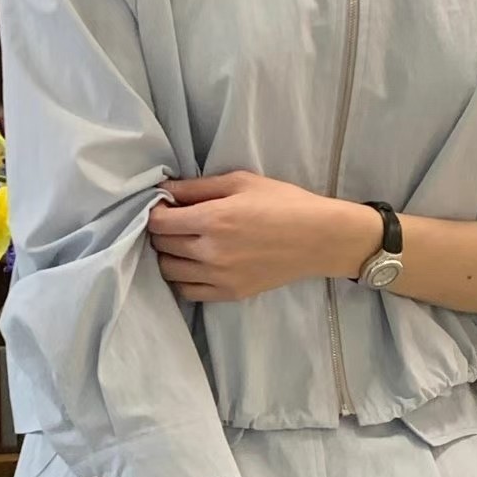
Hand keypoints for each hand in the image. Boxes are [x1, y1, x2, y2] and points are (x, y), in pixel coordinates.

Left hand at [148, 170, 382, 299]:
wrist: (319, 238)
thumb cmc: (284, 203)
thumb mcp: (241, 182)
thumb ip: (198, 187)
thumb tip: (164, 190)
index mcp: (213, 219)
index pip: (159, 221)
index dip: (156, 211)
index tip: (166, 206)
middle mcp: (211, 252)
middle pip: (161, 245)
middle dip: (162, 232)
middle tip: (176, 222)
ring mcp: (220, 277)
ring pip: (169, 272)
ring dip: (169, 256)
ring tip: (184, 244)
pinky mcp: (230, 294)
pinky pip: (188, 292)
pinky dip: (183, 279)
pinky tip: (193, 265)